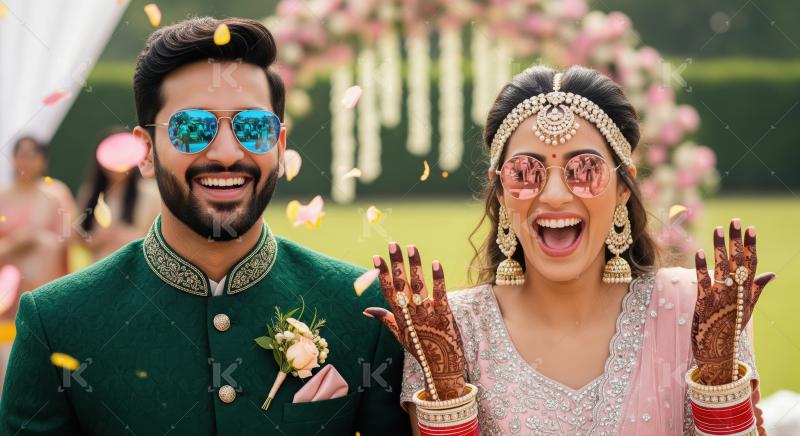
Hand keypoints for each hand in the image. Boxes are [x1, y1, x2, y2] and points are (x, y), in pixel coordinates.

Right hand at [364, 242, 466, 399]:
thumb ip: (385, 319)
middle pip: (401, 284)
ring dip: (415, 265)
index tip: (376, 257)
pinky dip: (437, 278)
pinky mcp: (445, 315)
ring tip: (411, 247)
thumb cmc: (420, 349)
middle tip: (393, 244)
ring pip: (418, 286)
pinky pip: (440, 294)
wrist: (442, 368)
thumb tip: (366, 310)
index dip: (382, 274)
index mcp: (400, 317)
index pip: (388, 291)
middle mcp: (411, 314)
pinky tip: (436, 263)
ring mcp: (427, 314)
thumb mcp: (400, 336)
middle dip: (397, 263)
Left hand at [693, 219, 774, 384]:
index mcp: (747, 293)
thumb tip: (771, 274)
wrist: (717, 352)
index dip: (751, 246)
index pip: (751, 265)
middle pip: (737, 262)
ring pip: (721, 268)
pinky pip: (703, 282)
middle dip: (736, 240)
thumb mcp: (747, 309)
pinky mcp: (703, 303)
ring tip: (718, 229)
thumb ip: (756, 289)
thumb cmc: (732, 328)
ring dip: (719, 248)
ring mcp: (720, 298)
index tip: (750, 228)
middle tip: (734, 221)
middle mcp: (736, 293)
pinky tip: (699, 251)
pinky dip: (701, 267)